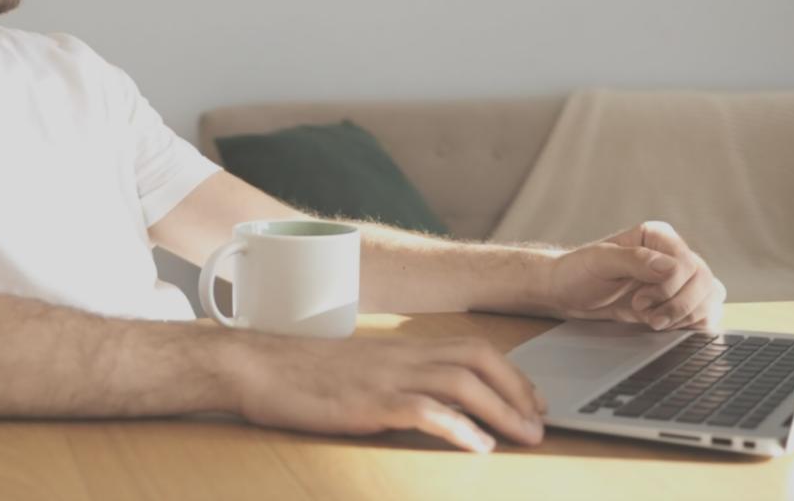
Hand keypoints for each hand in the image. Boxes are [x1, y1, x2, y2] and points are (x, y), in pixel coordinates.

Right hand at [232, 332, 547, 453]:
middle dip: (517, 389)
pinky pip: (422, 410)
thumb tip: (426, 402)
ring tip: (523, 437)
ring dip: (501, 410)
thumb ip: (393, 379)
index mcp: (400, 349)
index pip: (470, 347)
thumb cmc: (300, 372)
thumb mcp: (358, 370)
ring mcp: (385, 377)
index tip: (532, 399)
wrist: (254, 365)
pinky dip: (457, 426)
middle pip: (477, 358)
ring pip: (460, 382)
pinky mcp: (367, 402)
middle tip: (539, 422)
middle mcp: (400, 357)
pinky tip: (476, 446)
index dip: (510, 372)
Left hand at [545, 220, 725, 330]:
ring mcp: (680, 280)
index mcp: (658, 237)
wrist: (568, 292)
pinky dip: (692, 325)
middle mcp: (674, 255)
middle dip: (678, 306)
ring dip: (685, 317)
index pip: (686, 264)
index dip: (668, 288)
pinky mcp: (680, 302)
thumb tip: (669, 267)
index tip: (639, 300)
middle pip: (704, 282)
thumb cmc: (579, 271)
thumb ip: (633, 259)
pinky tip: (665, 325)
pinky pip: (707, 313)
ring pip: (710, 298)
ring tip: (653, 320)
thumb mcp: (598, 261)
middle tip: (648, 316)